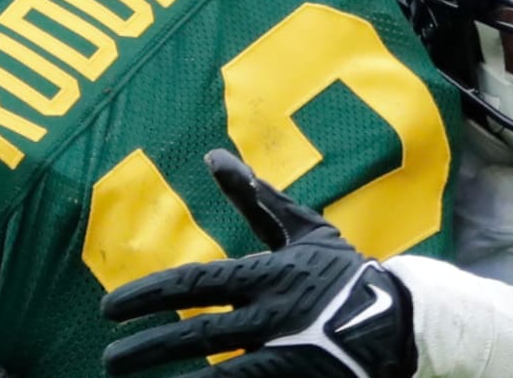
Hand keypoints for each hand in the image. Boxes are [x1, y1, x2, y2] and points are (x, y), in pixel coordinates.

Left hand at [101, 149, 414, 377]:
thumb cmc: (343, 270)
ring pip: (222, 375)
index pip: (195, 285)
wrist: (403, 321)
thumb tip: (214, 156)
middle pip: (198, 336)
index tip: (109, 308)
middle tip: (110, 358)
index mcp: (267, 275)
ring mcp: (288, 356)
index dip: (149, 296)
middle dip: (149, 348)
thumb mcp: (301, 228)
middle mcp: (272, 316)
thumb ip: (255, 197)